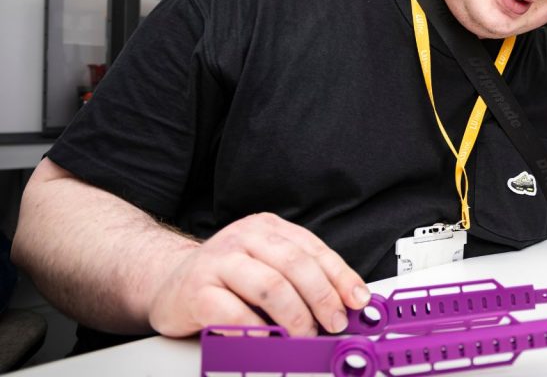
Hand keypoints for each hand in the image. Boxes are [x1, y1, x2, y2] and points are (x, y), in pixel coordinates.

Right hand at [148, 213, 369, 336]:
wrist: (168, 282)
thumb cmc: (226, 278)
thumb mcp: (267, 266)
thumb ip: (301, 278)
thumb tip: (346, 302)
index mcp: (267, 228)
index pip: (314, 250)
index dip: (340, 277)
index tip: (357, 302)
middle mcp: (243, 238)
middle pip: (295, 265)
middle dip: (322, 298)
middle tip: (333, 323)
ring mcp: (218, 262)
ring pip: (270, 286)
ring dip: (294, 317)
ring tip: (303, 335)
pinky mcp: (196, 290)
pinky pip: (234, 313)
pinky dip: (258, 331)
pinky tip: (268, 340)